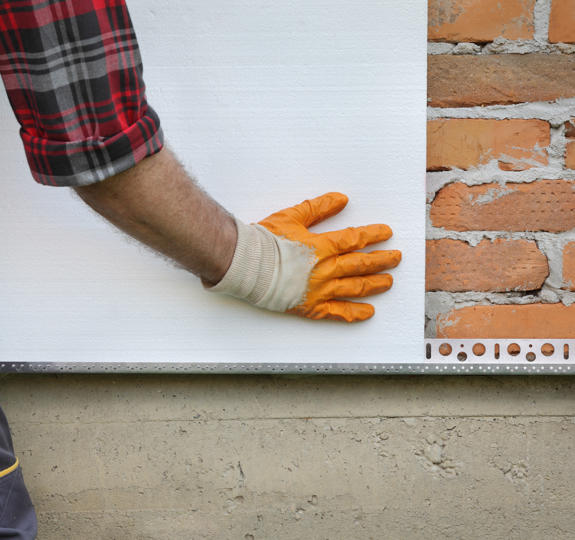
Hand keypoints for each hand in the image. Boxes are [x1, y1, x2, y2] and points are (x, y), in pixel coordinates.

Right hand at [206, 192, 400, 321]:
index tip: (387, 233)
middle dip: (382, 260)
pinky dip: (354, 313)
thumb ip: (319, 208)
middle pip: (361, 264)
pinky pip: (337, 313)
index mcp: (322, 246)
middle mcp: (325, 270)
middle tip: (396, 258)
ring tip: (389, 282)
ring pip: (355, 287)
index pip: (355, 239)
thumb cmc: (265, 241)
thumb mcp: (292, 216)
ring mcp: (319, 290)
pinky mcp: (310, 307)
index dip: (373, 235)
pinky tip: (369, 312)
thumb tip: (342, 199)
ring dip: (375, 284)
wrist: (246, 265)